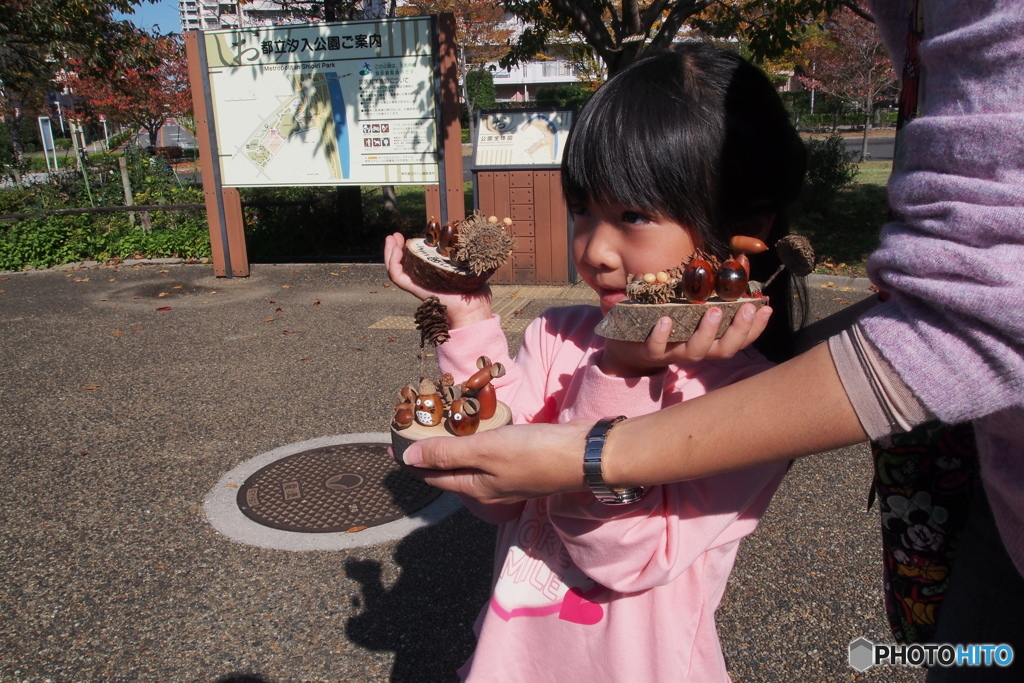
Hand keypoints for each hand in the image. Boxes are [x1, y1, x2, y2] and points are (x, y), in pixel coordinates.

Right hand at [384, 232, 493, 327]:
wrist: (473, 308)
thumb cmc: (475, 292)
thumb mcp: (468, 268)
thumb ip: (465, 256)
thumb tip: (469, 241)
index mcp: (431, 275)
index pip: (414, 262)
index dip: (408, 249)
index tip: (408, 237)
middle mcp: (422, 281)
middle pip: (401, 264)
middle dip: (395, 248)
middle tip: (395, 235)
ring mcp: (418, 285)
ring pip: (396, 270)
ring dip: (390, 253)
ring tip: (390, 238)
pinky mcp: (416, 290)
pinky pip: (398, 277)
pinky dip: (393, 264)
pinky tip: (396, 251)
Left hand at [395, 420, 592, 503]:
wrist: (586, 454)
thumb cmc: (535, 454)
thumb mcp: (485, 451)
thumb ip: (446, 453)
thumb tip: (407, 459)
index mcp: (476, 489)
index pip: (433, 477)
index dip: (411, 461)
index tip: (391, 445)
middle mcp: (489, 486)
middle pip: (450, 470)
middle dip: (429, 453)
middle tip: (412, 428)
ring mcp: (508, 474)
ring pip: (470, 461)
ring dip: (452, 445)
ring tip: (437, 424)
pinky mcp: (523, 459)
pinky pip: (489, 451)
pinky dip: (476, 439)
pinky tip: (477, 426)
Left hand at [600, 303, 771, 375]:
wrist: (628, 345)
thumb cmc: (667, 321)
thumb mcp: (690, 308)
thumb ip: (712, 293)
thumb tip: (739, 262)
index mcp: (709, 341)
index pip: (739, 339)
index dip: (755, 327)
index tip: (767, 308)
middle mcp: (696, 350)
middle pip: (724, 349)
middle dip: (738, 331)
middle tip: (745, 309)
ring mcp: (673, 353)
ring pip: (696, 350)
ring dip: (707, 332)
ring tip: (712, 311)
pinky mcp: (649, 351)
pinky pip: (656, 347)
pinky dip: (662, 335)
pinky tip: (666, 319)